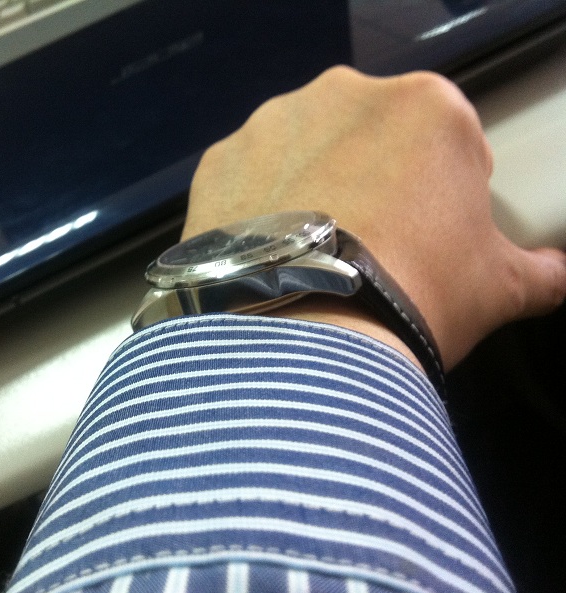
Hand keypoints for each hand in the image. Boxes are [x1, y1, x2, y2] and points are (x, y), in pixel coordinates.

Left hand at [183, 66, 565, 370]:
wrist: (305, 340)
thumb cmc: (414, 296)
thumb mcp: (498, 287)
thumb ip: (538, 271)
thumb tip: (557, 275)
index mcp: (425, 106)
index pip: (445, 140)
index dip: (441, 192)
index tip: (428, 236)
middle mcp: (341, 96)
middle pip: (367, 139)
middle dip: (371, 181)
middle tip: (368, 248)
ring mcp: (270, 124)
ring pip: (302, 152)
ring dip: (310, 190)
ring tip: (311, 257)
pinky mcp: (217, 162)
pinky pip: (246, 179)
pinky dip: (255, 209)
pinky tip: (266, 255)